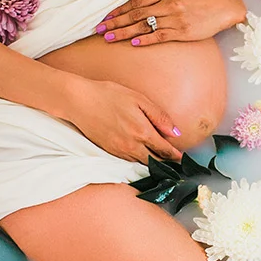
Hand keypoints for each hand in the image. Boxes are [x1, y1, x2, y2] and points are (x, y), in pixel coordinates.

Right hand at [65, 78, 183, 161]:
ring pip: (141, 163)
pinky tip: (142, 158)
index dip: (175, 155)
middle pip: (154, 161)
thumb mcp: (139, 100)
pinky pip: (128, 161)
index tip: (182, 158)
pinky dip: (138, 162)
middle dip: (166, 163)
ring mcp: (118, 151)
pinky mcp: (108, 151)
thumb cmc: (109, 96)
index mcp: (142, 132)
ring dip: (152, 164)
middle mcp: (131, 145)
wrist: (78, 101)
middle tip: (176, 164)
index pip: (165, 150)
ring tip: (162, 163)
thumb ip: (160, 117)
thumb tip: (176, 133)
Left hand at [99, 0, 246, 43]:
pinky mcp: (183, 32)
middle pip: (135, 14)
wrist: (225, 7)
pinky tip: (133, 42)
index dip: (119, 9)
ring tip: (109, 38)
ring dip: (124, 32)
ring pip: (144, 26)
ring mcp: (175, 18)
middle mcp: (168, 4)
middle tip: (99, 29)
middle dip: (115, 22)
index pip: (136, 0)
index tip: (106, 15)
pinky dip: (145, 39)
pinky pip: (159, 36)